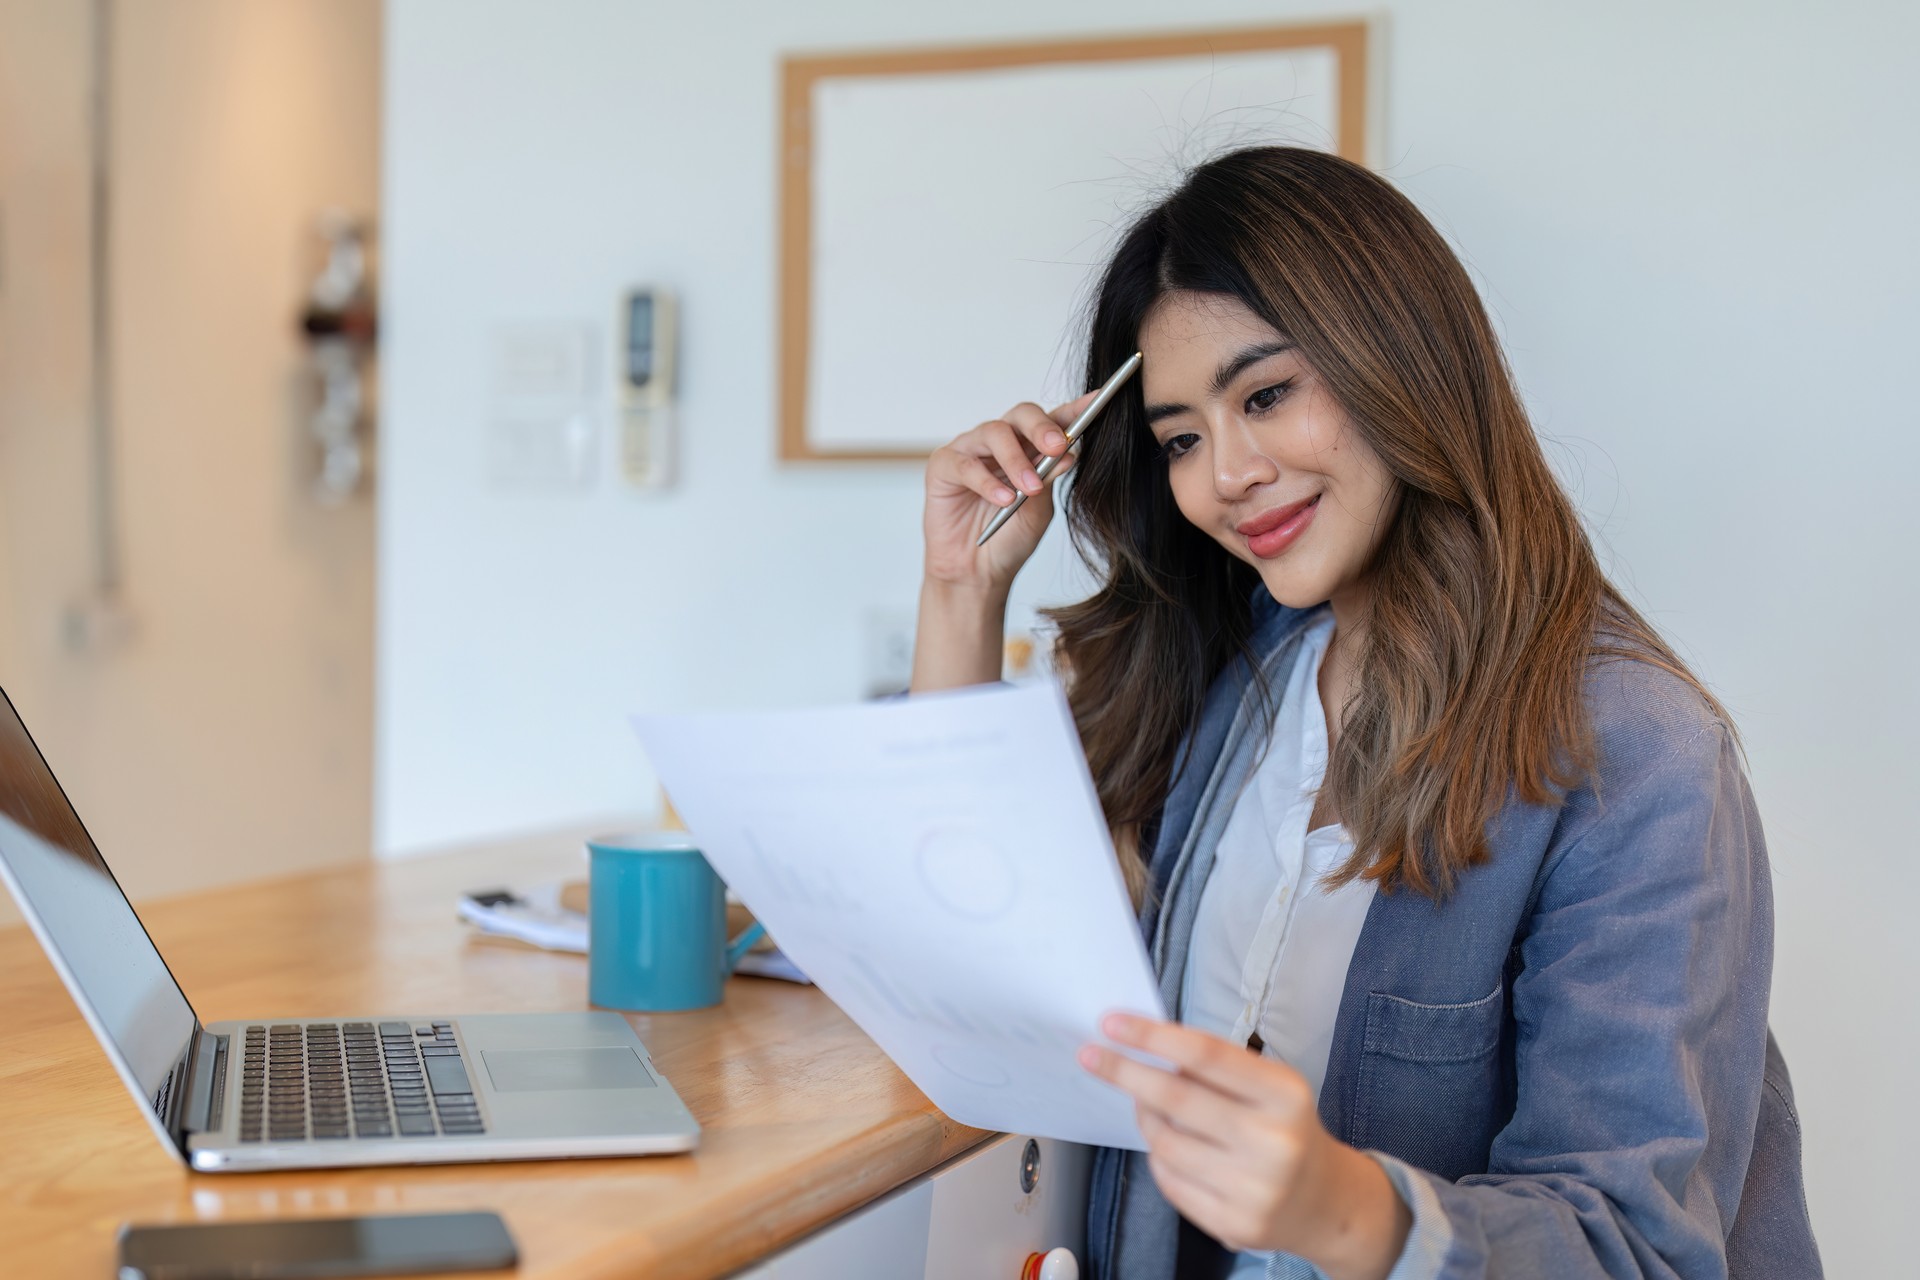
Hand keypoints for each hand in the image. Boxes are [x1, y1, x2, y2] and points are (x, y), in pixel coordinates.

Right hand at [922, 391, 1096, 592]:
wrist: (978, 574)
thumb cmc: (1009, 540)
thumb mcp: (1039, 510)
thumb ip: (1050, 479)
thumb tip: (1070, 453)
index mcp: (1029, 449)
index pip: (1053, 421)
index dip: (1074, 410)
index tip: (1098, 401)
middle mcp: (1000, 443)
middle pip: (1021, 414)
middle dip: (1041, 427)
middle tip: (1056, 447)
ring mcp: (970, 450)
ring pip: (994, 433)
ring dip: (1016, 460)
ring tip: (1030, 489)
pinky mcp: (943, 466)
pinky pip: (965, 464)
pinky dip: (987, 482)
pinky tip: (1004, 500)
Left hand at [1080, 1015, 1410, 1279]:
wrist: (1326, 1202)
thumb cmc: (1286, 1128)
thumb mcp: (1272, 1085)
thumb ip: (1217, 1067)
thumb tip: (1144, 1046)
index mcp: (1285, 1094)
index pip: (1205, 1055)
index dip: (1153, 1036)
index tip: (1113, 1023)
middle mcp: (1273, 1142)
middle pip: (1176, 1098)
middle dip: (1125, 1072)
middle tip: (1091, 1055)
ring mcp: (1253, 1188)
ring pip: (1165, 1142)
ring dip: (1144, 1117)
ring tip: (1146, 1104)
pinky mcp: (1233, 1224)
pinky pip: (1169, 1180)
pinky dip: (1158, 1156)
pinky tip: (1168, 1144)